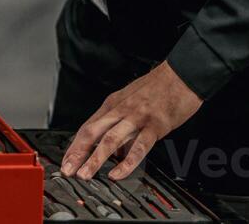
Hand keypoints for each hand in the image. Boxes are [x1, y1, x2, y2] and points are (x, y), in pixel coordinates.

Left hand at [60, 61, 202, 181]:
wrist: (182, 74)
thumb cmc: (159, 87)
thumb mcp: (132, 100)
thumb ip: (121, 123)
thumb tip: (115, 149)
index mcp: (113, 104)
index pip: (88, 127)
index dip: (75, 145)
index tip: (66, 161)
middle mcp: (120, 110)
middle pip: (92, 132)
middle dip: (77, 153)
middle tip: (67, 170)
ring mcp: (136, 117)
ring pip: (110, 140)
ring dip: (95, 159)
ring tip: (85, 174)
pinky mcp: (154, 125)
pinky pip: (138, 147)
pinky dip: (126, 162)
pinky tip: (118, 173)